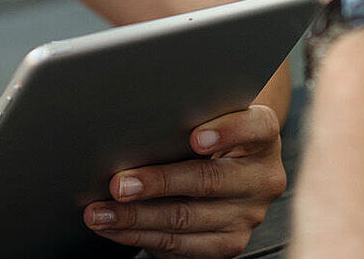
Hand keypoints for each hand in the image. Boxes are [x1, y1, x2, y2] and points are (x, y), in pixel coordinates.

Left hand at [84, 105, 287, 257]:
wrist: (229, 173)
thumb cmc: (207, 134)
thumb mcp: (210, 119)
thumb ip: (189, 117)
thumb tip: (134, 126)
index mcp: (263, 136)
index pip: (255, 127)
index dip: (227, 131)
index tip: (194, 137)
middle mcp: (262, 178)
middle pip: (209, 180)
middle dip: (157, 183)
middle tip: (118, 184)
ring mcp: (249, 215)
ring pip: (186, 218)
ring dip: (135, 217)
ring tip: (100, 212)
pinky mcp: (230, 243)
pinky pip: (180, 245)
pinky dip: (140, 236)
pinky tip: (114, 228)